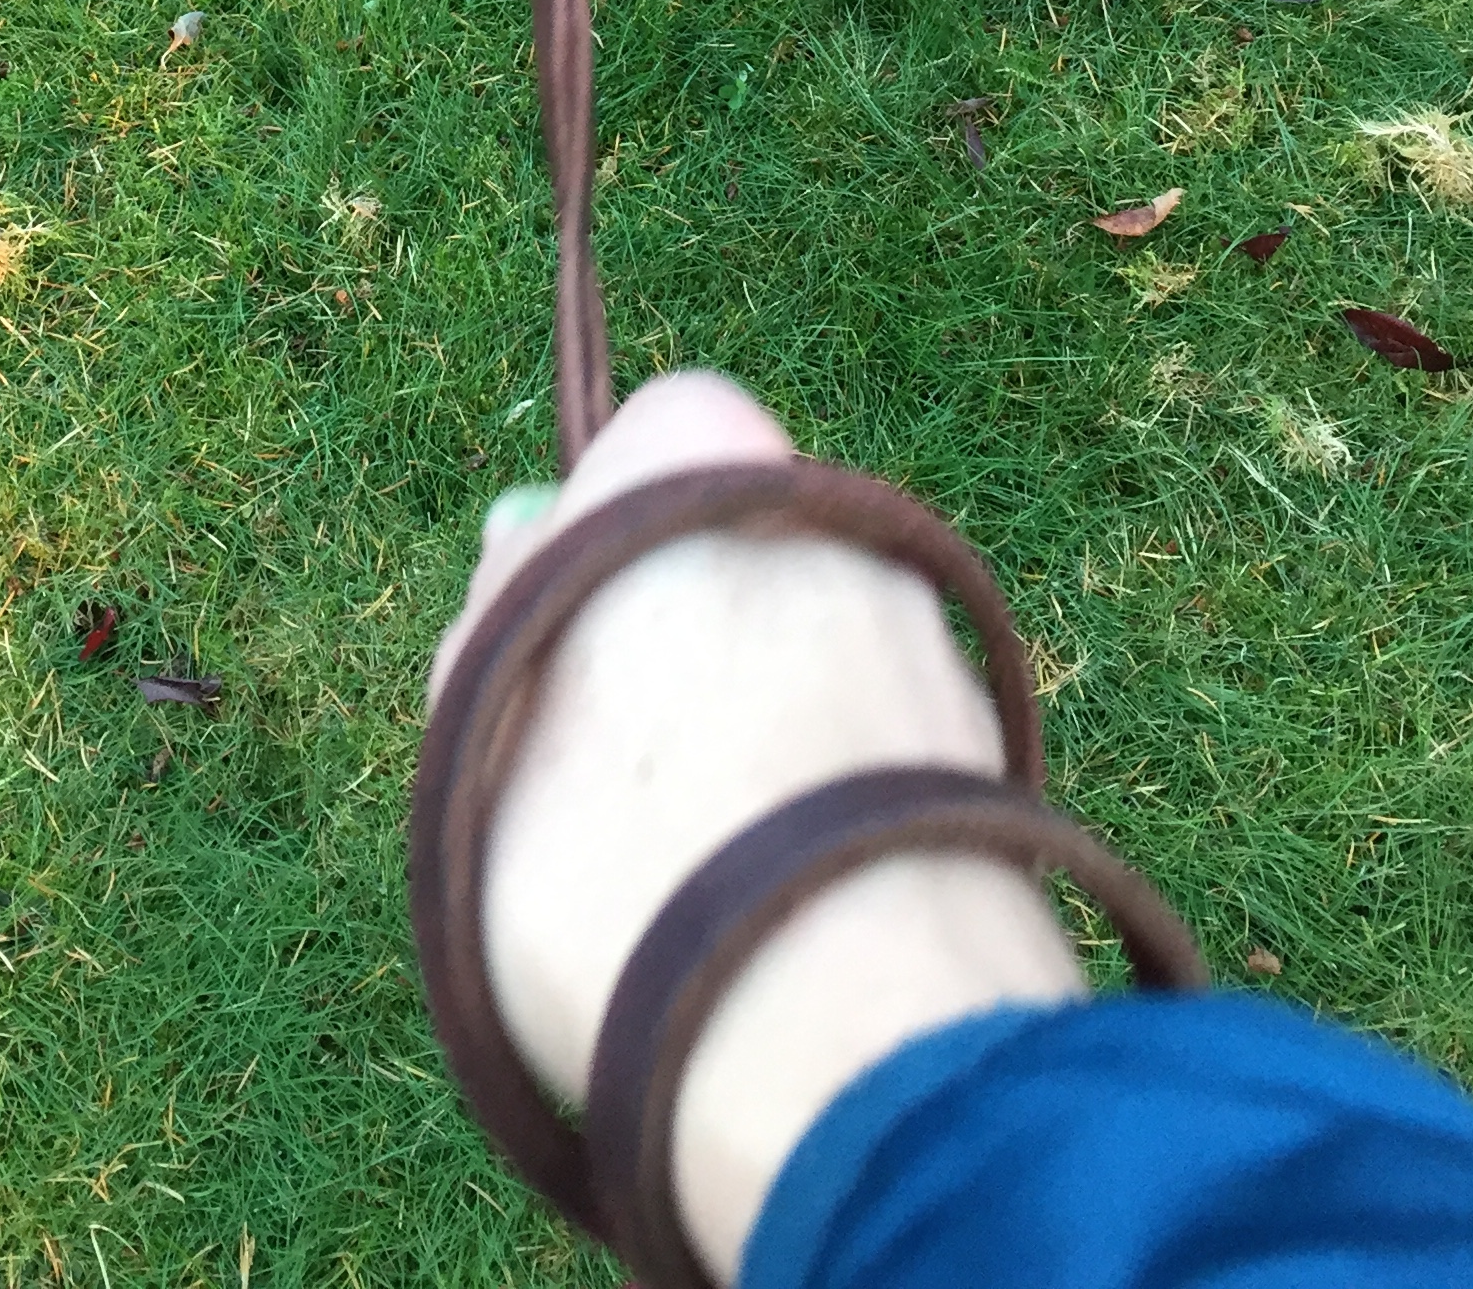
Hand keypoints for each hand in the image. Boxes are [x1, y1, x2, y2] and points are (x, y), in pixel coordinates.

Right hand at [430, 372, 1084, 1283]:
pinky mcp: (993, 763)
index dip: (610, 515)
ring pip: (824, 659)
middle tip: (628, 772)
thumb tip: (522, 534)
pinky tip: (795, 903)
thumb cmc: (619, 880)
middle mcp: (835, 537)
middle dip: (695, 637)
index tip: (563, 626)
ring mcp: (929, 645)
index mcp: (702, 486)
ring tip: (711, 870)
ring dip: (778, 726)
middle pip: (745, 557)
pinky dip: (844, 801)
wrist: (839, 1046)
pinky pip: (890, 752)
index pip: (667, 424)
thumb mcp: (479, 742)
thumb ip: (500, 620)